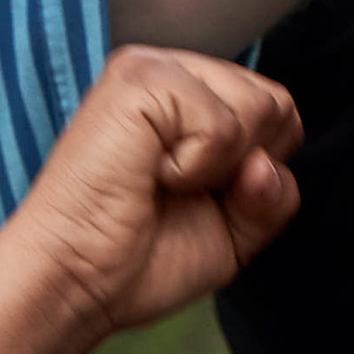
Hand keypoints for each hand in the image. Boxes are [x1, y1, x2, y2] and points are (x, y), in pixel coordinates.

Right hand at [0, 48, 302, 353]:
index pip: (277, 113)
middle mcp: (172, 73)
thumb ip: (273, 197)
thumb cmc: (137, 263)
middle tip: (179, 194)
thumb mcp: (234, 235)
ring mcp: (154, 69)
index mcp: (190, 99)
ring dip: (220, 169)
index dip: (260, 173)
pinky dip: (196, 169)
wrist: (76, 284)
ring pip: (259, 108)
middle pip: (277, 105)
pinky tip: (148, 175)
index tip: (197, 200)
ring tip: (161, 183)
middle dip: (246, 170)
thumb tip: (265, 163)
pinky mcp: (139, 78)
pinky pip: (223, 125)